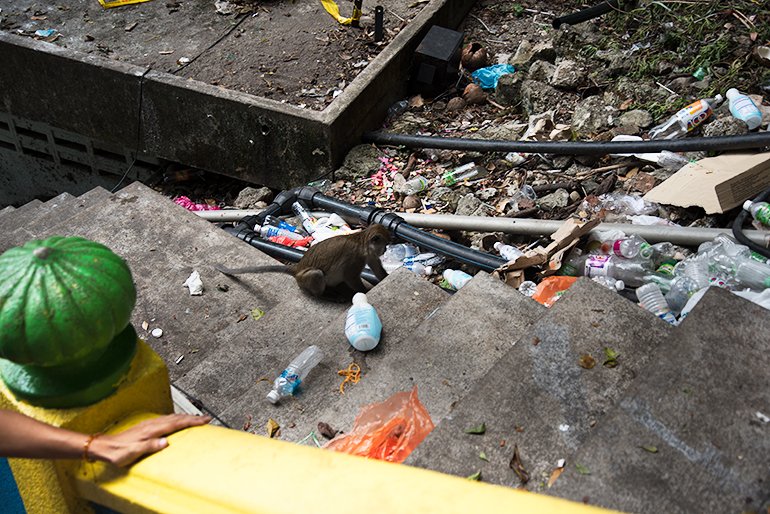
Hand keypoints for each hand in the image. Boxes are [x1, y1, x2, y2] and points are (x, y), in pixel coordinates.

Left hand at [89, 413, 210, 466]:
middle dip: (193, 417)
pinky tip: (176, 420)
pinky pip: (166, 419)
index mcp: (152, 430)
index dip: (192, 421)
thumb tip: (166, 442)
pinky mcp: (146, 426)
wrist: (104, 447)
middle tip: (205, 418)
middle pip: (177, 418)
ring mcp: (149, 424)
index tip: (204, 420)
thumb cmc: (118, 452)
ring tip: (195, 418)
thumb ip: (150, 446)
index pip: (176, 423)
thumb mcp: (133, 452)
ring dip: (185, 417)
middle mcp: (152, 424)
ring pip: (172, 417)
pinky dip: (176, 418)